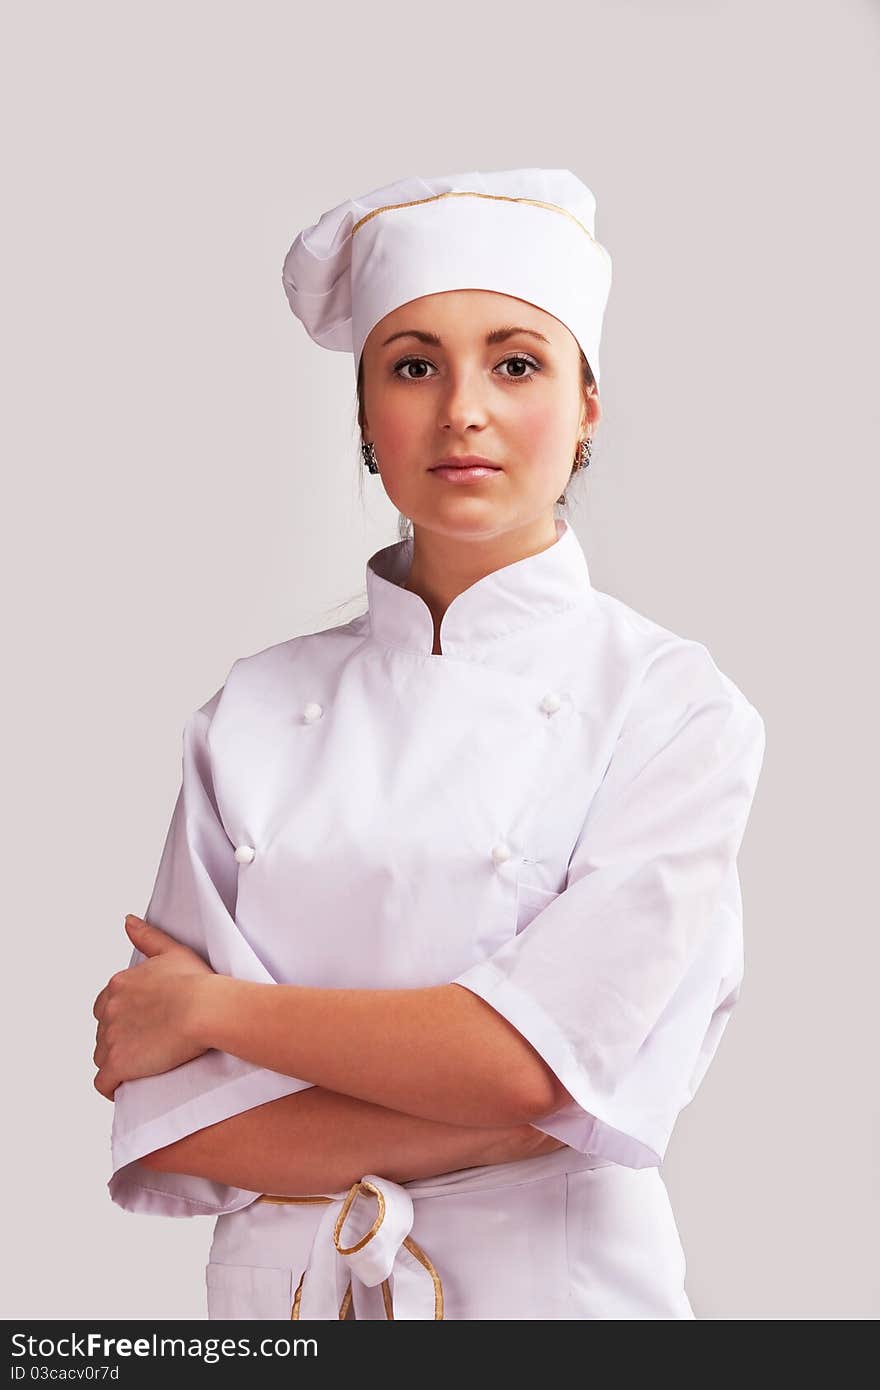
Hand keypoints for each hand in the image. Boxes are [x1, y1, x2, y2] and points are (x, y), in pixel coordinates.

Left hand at [92, 916, 215, 1099]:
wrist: (206, 1009)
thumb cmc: (198, 982)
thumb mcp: (173, 951)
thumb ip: (147, 936)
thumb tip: (127, 920)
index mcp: (119, 985)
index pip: (106, 1006)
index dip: (123, 1017)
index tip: (143, 1025)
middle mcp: (109, 1010)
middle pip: (103, 1032)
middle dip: (118, 1040)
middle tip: (146, 1047)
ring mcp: (111, 1038)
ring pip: (102, 1056)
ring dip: (116, 1062)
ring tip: (141, 1068)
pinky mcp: (118, 1064)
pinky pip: (103, 1082)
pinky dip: (111, 1087)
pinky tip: (125, 1087)